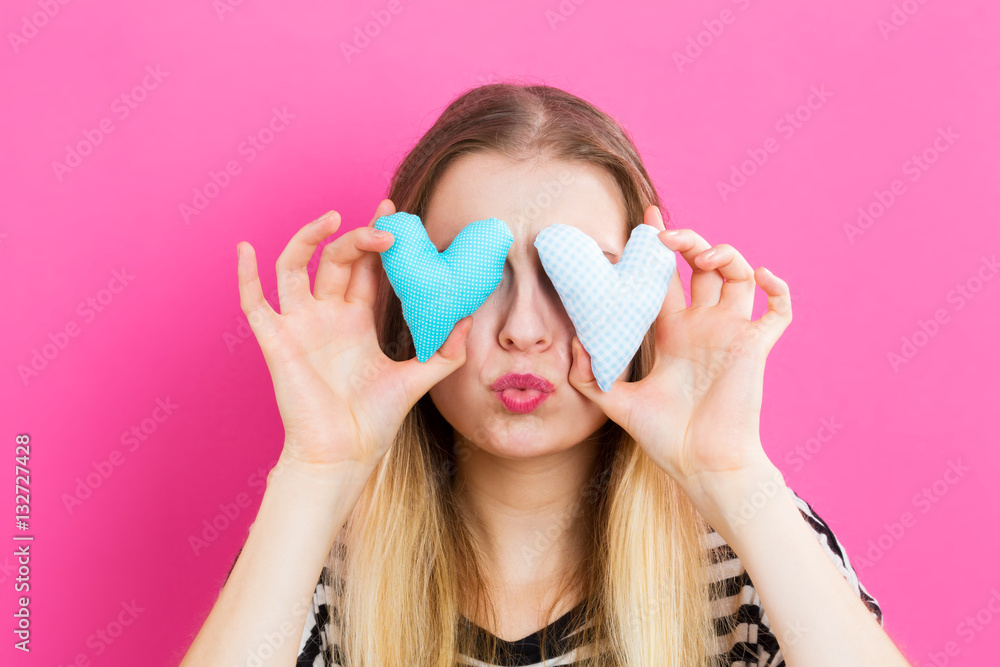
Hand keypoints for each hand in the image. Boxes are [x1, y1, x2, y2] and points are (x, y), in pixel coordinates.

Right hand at [237, 199, 472, 472]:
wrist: (343, 455)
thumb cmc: (372, 422)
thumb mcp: (416, 380)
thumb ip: (444, 351)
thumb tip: (469, 320)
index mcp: (356, 321)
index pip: (366, 268)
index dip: (378, 240)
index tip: (396, 215)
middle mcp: (326, 316)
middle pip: (337, 260)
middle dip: (359, 237)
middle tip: (388, 226)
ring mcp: (299, 325)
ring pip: (295, 267)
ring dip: (309, 239)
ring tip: (332, 219)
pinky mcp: (276, 341)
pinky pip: (254, 302)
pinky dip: (246, 275)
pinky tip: (246, 249)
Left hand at [567, 205, 791, 499]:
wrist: (702, 466)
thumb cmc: (666, 439)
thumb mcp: (617, 404)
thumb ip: (590, 376)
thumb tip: (574, 343)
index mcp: (672, 333)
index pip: (665, 278)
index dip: (656, 248)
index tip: (645, 220)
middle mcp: (703, 327)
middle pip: (703, 267)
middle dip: (688, 242)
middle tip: (665, 237)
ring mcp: (731, 334)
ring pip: (738, 276)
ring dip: (726, 255)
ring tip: (702, 254)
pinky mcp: (755, 347)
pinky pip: (778, 311)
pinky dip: (778, 289)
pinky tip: (761, 276)